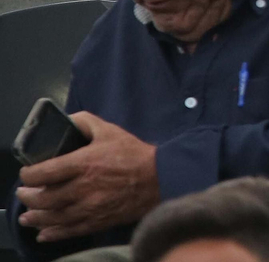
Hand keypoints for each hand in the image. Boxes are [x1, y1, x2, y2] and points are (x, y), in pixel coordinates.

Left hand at [15, 113, 159, 241]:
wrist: (159, 178)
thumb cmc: (134, 154)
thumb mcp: (110, 131)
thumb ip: (85, 123)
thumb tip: (67, 121)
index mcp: (84, 163)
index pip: (43, 172)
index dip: (28, 174)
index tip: (27, 173)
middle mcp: (83, 188)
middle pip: (43, 198)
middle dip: (28, 197)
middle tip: (24, 194)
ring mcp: (89, 207)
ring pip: (52, 217)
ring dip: (35, 217)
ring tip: (28, 215)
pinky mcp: (97, 221)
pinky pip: (68, 231)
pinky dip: (52, 233)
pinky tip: (44, 233)